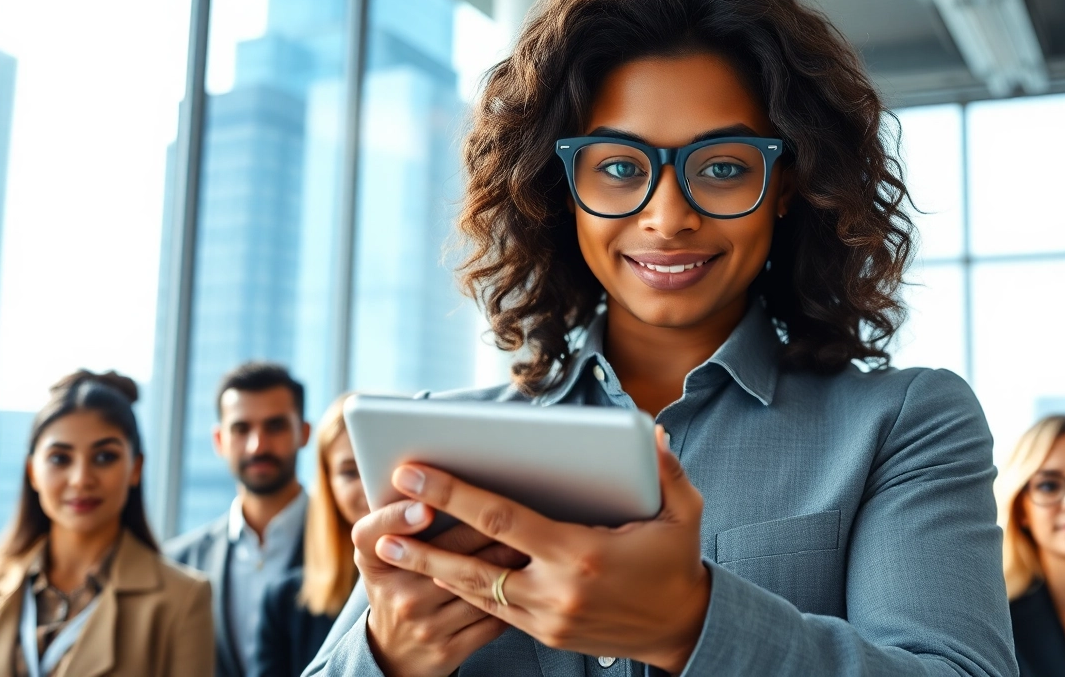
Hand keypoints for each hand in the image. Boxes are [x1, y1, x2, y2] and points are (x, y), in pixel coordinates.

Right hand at [353, 499, 526, 676]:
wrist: (394, 653)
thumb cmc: (396, 584)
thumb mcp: (380, 554)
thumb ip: (396, 518)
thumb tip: (435, 480)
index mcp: (375, 562)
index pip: (374, 535)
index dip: (399, 519)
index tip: (425, 507)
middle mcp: (397, 595)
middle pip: (449, 554)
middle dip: (487, 529)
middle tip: (515, 509)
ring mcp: (424, 625)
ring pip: (479, 584)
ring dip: (511, 560)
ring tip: (535, 540)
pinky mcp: (449, 649)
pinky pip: (491, 617)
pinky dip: (515, 596)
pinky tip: (532, 579)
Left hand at [376, 427, 710, 671]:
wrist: (682, 630)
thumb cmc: (676, 563)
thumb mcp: (683, 513)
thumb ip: (666, 470)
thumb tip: (649, 431)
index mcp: (582, 555)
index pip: (503, 520)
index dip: (454, 495)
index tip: (416, 473)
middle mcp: (557, 591)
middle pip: (472, 564)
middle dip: (422, 538)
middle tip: (381, 516)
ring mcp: (546, 618)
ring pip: (473, 591)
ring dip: (429, 567)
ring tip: (390, 545)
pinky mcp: (545, 634)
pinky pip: (491, 610)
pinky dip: (460, 587)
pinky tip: (435, 568)